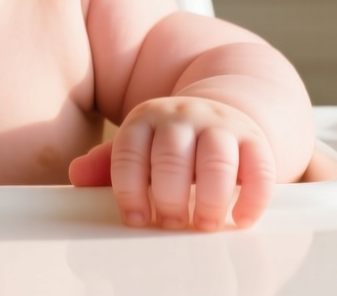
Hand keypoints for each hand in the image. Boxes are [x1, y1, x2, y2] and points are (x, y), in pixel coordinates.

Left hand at [68, 96, 275, 231]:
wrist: (220, 114)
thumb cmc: (170, 145)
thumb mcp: (139, 148)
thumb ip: (109, 165)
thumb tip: (77, 175)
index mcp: (146, 119)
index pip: (129, 152)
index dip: (129, 190)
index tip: (137, 218)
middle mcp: (182, 118)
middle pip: (172, 157)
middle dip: (170, 197)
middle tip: (173, 222)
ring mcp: (221, 126)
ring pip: (216, 160)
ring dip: (210, 199)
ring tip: (204, 223)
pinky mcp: (254, 140)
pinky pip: (259, 168)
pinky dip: (252, 198)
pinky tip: (240, 219)